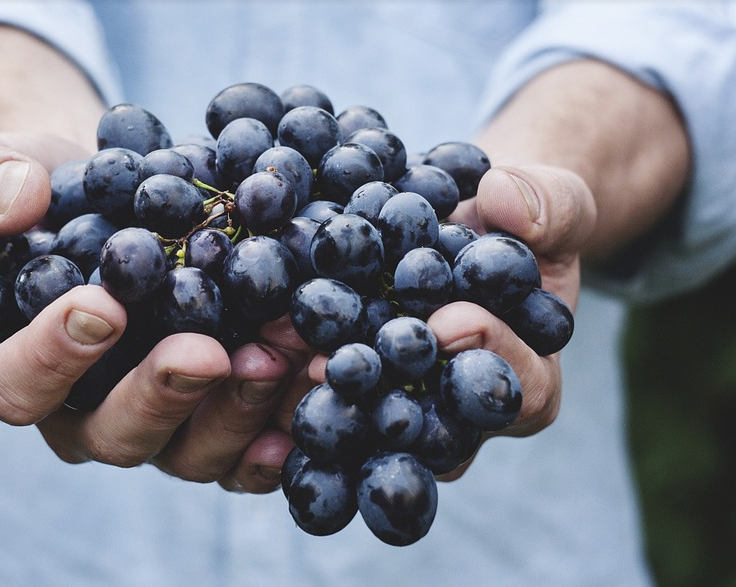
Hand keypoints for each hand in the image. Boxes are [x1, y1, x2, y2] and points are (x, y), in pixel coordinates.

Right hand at [0, 131, 302, 492]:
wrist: (115, 199)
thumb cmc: (42, 192)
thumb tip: (15, 201)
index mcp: (12, 367)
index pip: (14, 386)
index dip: (50, 358)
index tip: (101, 306)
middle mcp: (84, 413)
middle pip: (114, 434)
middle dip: (163, 394)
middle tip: (206, 352)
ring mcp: (159, 424)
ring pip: (191, 450)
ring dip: (239, 409)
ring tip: (282, 354)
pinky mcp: (216, 418)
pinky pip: (249, 448)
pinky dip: (284, 427)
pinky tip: (317, 389)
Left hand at [303, 163, 596, 479]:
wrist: (469, 223)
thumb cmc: (521, 221)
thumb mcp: (554, 202)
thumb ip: (549, 204)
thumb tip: (503, 200)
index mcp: (528, 379)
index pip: (520, 389)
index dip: (490, 356)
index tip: (450, 321)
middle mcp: (462, 411)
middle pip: (434, 426)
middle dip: (390, 392)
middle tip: (344, 363)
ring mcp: (405, 403)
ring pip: (372, 419)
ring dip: (329, 392)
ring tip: (288, 353)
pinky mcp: (357, 384)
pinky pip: (329, 389)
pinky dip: (295, 366)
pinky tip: (259, 342)